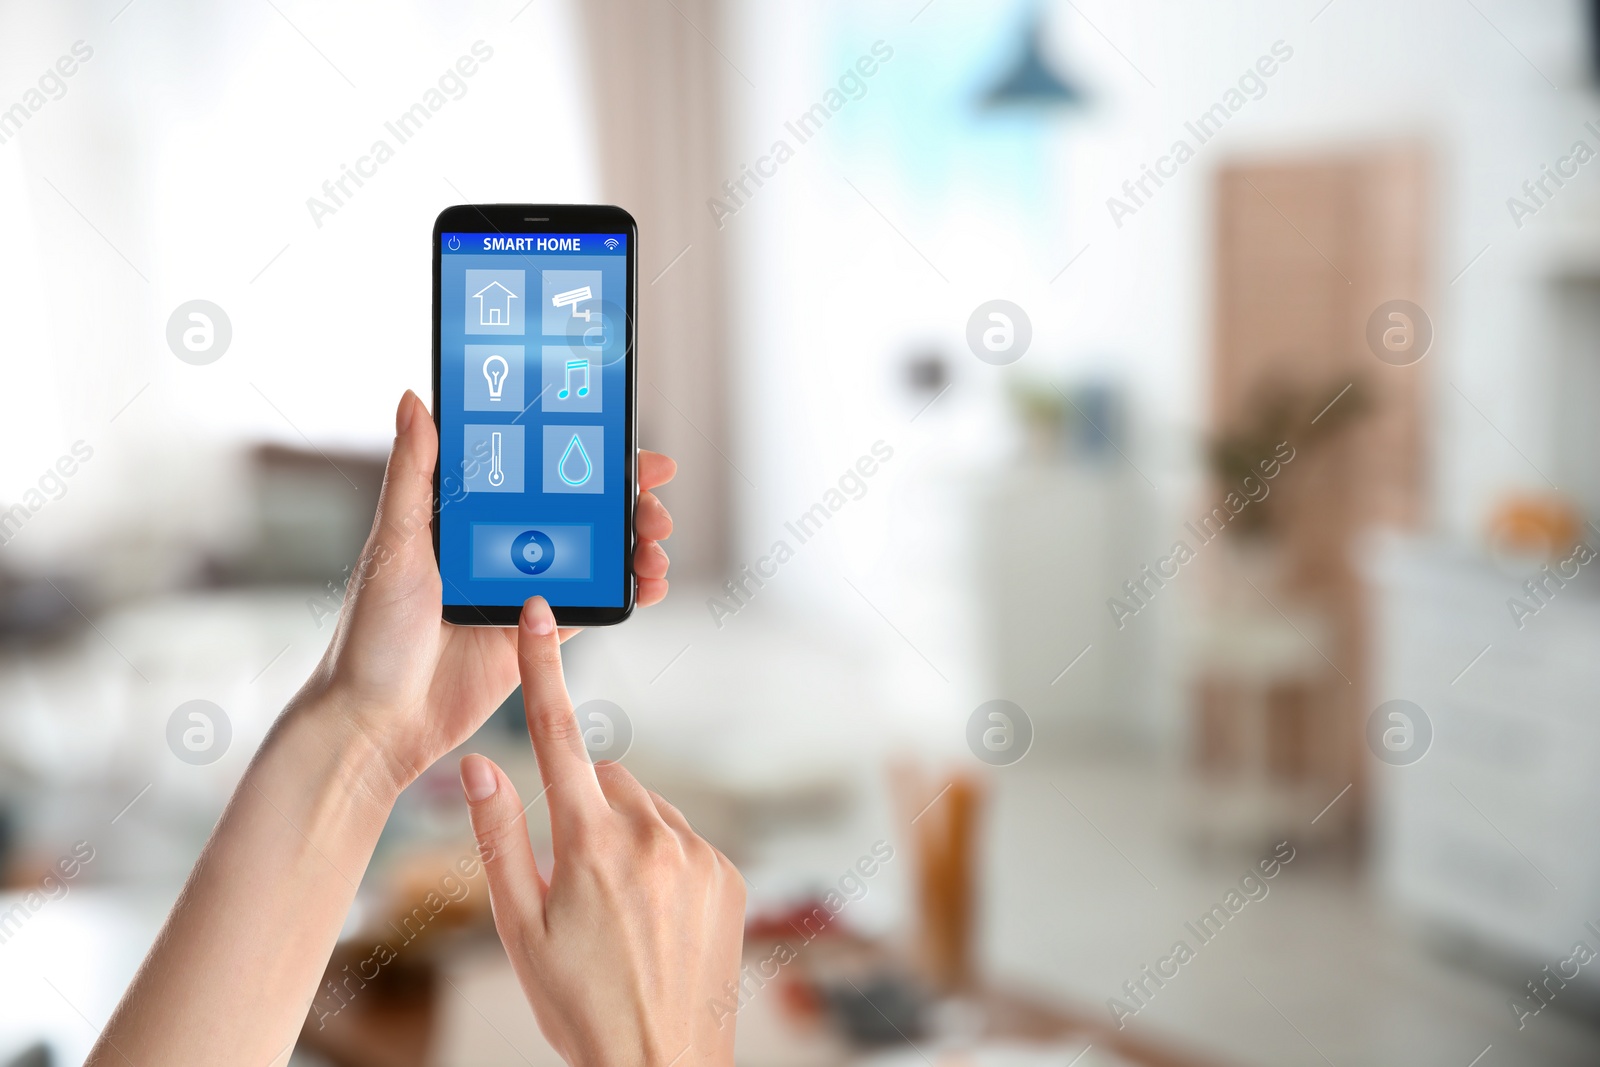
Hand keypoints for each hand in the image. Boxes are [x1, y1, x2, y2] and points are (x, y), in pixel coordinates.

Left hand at [300, 389, 677, 790]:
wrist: (378, 723)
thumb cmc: (369, 635)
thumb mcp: (392, 545)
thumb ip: (412, 474)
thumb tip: (414, 399)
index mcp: (463, 515)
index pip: (533, 465)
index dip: (582, 449)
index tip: (621, 438)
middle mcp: (496, 546)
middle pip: (576, 507)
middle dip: (625, 500)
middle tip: (653, 505)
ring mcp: (520, 590)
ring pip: (593, 553)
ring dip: (631, 545)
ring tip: (654, 549)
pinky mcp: (535, 634)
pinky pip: (591, 604)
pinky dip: (625, 592)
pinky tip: (648, 585)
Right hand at [460, 597, 745, 1066]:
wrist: (659, 1066)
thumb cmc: (578, 1006)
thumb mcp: (516, 928)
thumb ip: (496, 838)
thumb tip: (476, 766)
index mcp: (589, 842)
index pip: (559, 735)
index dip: (545, 671)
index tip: (543, 616)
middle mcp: (652, 834)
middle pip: (608, 779)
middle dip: (585, 805)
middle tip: (571, 876)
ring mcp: (699, 854)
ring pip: (648, 811)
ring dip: (626, 836)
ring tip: (616, 911)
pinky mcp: (730, 875)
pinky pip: (686, 842)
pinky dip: (665, 862)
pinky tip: (653, 918)